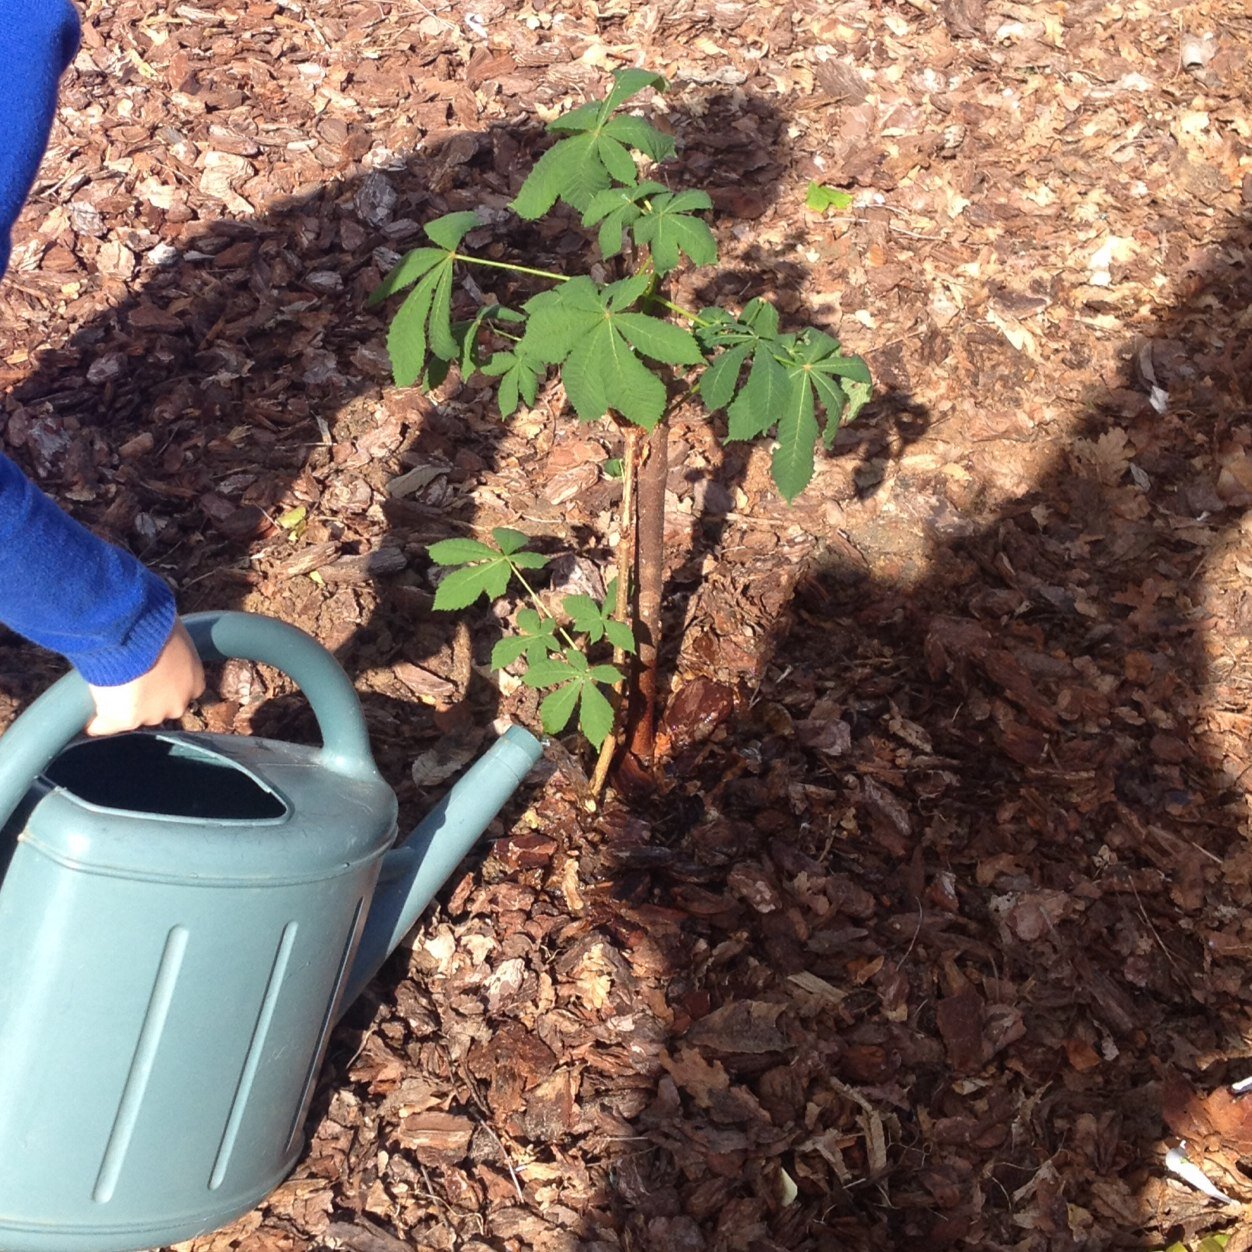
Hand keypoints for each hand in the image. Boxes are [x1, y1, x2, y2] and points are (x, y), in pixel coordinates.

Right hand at [86, 620, 205, 735]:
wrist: (131, 633)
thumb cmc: (153, 624)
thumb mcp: (173, 632)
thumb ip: (172, 644)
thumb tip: (164, 631)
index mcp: (195, 681)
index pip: (181, 691)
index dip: (163, 684)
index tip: (150, 676)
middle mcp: (178, 702)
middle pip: (161, 707)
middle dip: (147, 698)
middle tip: (128, 682)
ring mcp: (153, 714)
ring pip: (135, 716)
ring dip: (122, 707)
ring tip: (106, 692)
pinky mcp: (126, 720)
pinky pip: (106, 726)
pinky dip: (97, 723)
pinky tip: (89, 719)